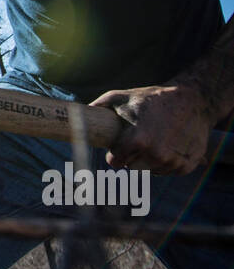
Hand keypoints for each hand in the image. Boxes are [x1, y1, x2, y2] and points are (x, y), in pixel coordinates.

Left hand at [89, 83, 213, 174]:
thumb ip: (100, 106)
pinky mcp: (186, 166)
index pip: (114, 163)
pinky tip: (168, 144)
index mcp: (138, 141)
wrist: (193, 100)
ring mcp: (172, 162)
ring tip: (154, 139)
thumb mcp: (123, 97)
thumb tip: (75, 113)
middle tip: (138, 140)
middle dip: (131, 157)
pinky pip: (167, 171)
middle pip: (131, 168)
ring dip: (148, 160)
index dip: (114, 154)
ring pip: (149, 171)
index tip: (117, 148)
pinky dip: (165, 162)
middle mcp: (156, 155)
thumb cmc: (154, 98)